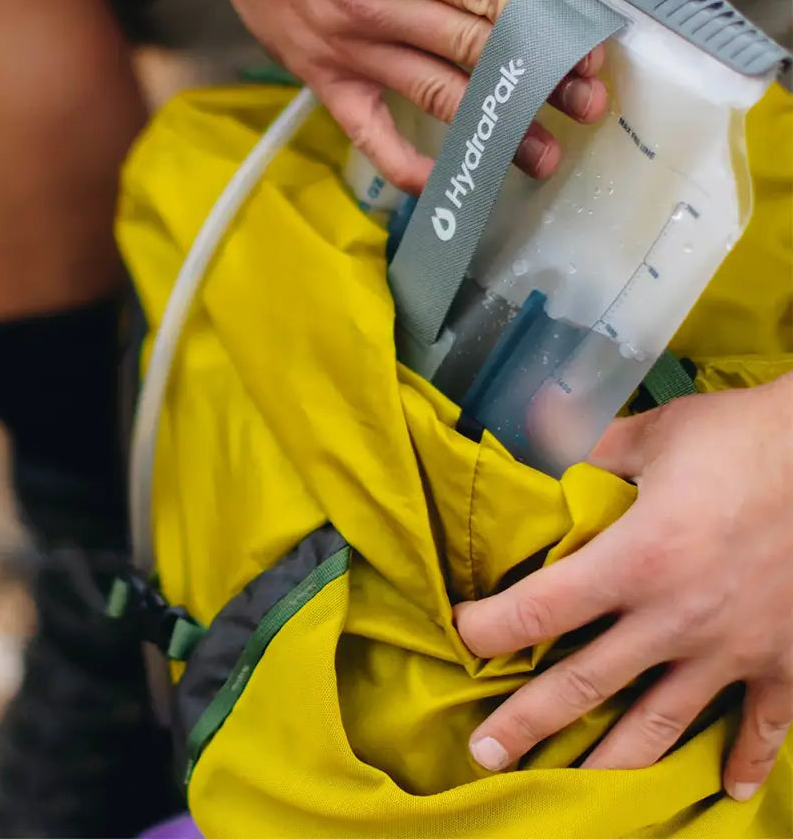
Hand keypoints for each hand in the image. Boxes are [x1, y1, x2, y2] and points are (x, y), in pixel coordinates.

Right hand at [184, 0, 606, 191]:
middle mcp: (372, 2)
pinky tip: (441, 182)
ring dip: (492, 128)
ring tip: (540, 155)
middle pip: (471, 50)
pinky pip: (367, 131)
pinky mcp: (321, 73)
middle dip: (536, 80)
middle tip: (585, 105)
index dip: (543, 21)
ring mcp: (345, 46)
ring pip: (433, 94)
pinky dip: (402, 163)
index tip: (584, 48)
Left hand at [454, 374, 792, 799]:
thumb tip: (532, 432)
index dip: (489, 628)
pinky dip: (747, 758)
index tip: (461, 635)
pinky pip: (764, 725)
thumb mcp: (657, 434)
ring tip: (577, 787)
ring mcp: (733, 650)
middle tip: (487, 754)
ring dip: (614, 760)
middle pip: (585, 684)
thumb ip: (590, 447)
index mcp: (636, 559)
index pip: (539, 609)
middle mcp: (676, 619)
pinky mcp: (786, 660)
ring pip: (661, 723)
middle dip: (528, 722)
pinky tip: (729, 789)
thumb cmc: (747, 439)